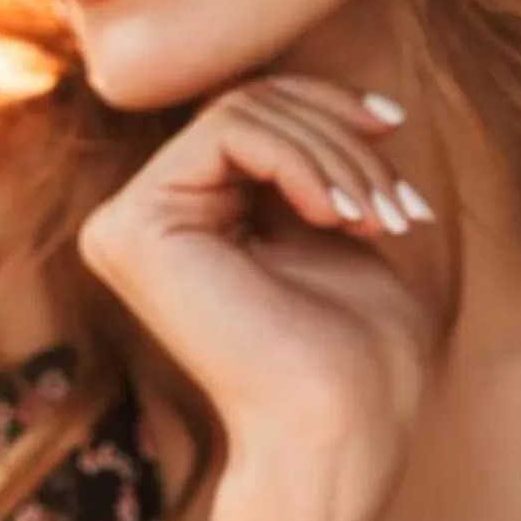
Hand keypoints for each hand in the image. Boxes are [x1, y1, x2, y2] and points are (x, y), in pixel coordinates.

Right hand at [79, 76, 440, 514]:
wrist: (339, 425)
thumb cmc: (355, 351)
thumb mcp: (335, 227)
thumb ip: (309, 164)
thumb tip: (328, 94)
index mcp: (179, 223)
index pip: (247, 114)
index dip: (326, 106)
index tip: (393, 132)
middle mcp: (137, 221)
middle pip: (245, 103)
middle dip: (340, 136)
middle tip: (396, 203)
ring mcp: (125, 224)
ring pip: (242, 110)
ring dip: (335, 152)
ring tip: (379, 215)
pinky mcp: (131, 228)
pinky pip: (229, 133)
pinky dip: (304, 160)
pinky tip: (337, 216)